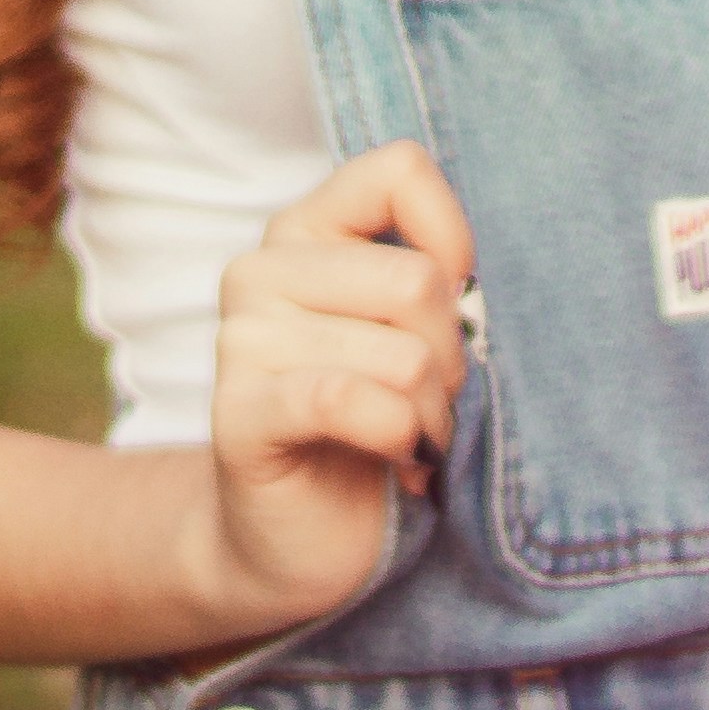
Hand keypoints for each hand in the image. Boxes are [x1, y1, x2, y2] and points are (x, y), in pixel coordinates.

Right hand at [198, 143, 477, 632]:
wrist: (296, 540)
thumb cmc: (371, 422)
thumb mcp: (409, 333)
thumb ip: (432, 279)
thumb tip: (469, 277)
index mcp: (305, 230)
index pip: (398, 169)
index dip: (452, 238)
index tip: (455, 301)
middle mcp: (260, 270)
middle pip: (418, 282)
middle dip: (450, 359)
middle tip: (427, 400)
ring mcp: (240, 340)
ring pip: (402, 356)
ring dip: (430, 416)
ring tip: (407, 438)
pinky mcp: (239, 414)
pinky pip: (351, 401)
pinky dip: (397, 438)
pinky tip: (395, 462)